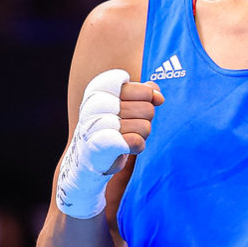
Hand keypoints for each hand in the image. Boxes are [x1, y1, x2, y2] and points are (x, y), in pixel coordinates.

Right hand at [55, 69, 162, 218]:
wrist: (88, 158)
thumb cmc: (111, 126)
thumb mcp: (127, 104)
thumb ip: (145, 93)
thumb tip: (158, 97)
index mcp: (100, 88)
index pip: (144, 91)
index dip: (148, 101)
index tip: (133, 106)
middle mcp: (95, 103)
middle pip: (148, 109)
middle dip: (144, 121)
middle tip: (128, 127)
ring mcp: (96, 124)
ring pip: (145, 127)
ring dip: (140, 136)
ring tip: (123, 138)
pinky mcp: (101, 145)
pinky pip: (137, 142)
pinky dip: (137, 147)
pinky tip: (125, 148)